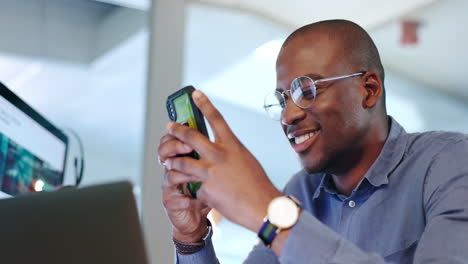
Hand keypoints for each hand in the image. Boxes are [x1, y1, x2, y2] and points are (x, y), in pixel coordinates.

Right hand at [158, 134, 210, 242]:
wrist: (199, 216)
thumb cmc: (205, 190)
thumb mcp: (208, 168)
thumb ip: (207, 151)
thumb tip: (217, 128)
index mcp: (180, 159)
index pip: (170, 140)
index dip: (177, 133)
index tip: (189, 128)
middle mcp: (171, 170)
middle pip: (164, 152)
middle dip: (175, 147)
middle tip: (189, 147)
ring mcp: (169, 187)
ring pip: (169, 175)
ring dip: (184, 174)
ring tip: (197, 175)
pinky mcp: (171, 204)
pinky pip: (176, 199)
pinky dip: (189, 199)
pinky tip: (199, 199)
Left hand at [164, 90, 281, 232]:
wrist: (263, 207)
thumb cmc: (257, 184)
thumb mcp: (245, 159)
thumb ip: (229, 152)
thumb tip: (217, 150)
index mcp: (232, 145)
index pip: (216, 119)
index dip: (204, 104)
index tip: (195, 94)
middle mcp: (219, 156)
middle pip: (190, 137)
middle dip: (176, 130)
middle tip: (169, 127)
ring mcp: (210, 173)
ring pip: (181, 164)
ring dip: (172, 163)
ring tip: (169, 163)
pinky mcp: (205, 191)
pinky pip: (193, 188)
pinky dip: (194, 192)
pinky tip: (198, 196)